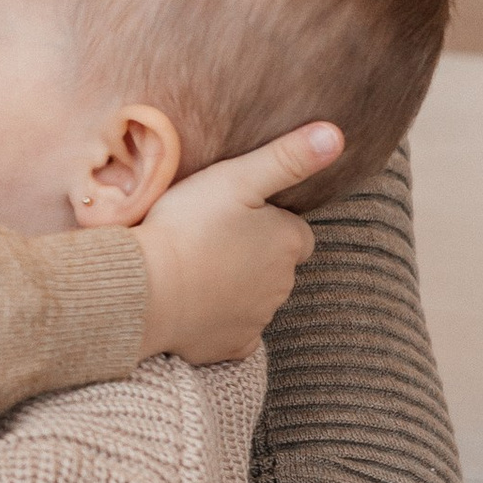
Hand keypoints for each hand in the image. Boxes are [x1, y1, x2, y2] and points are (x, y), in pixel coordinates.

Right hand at [135, 123, 341, 363]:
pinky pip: (236, 334)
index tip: (234, 217)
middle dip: (252, 255)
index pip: (296, 233)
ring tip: (194, 266)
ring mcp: (258, 319)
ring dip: (235, 286)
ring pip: (256, 298)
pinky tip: (196, 306)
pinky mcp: (231, 346)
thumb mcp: (236, 178)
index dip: (268, 223)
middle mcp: (283, 285)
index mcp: (289, 243)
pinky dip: (221, 322)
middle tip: (208, 238)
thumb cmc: (187, 227)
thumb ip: (287, 156)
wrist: (145, 290)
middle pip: (276, 266)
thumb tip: (337, 135)